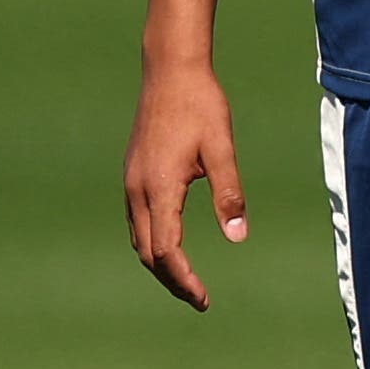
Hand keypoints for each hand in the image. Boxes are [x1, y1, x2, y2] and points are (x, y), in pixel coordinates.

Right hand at [122, 56, 245, 311]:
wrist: (170, 69)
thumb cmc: (200, 104)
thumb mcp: (221, 147)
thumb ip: (229, 193)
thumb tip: (238, 236)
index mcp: (159, 188)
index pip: (166, 252)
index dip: (184, 280)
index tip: (204, 299)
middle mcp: (138, 190)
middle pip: (147, 253)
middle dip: (171, 280)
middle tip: (199, 298)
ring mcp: (131, 181)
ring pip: (139, 238)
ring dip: (160, 263)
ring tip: (186, 279)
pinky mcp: (133, 173)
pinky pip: (137, 221)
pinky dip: (152, 242)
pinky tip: (170, 243)